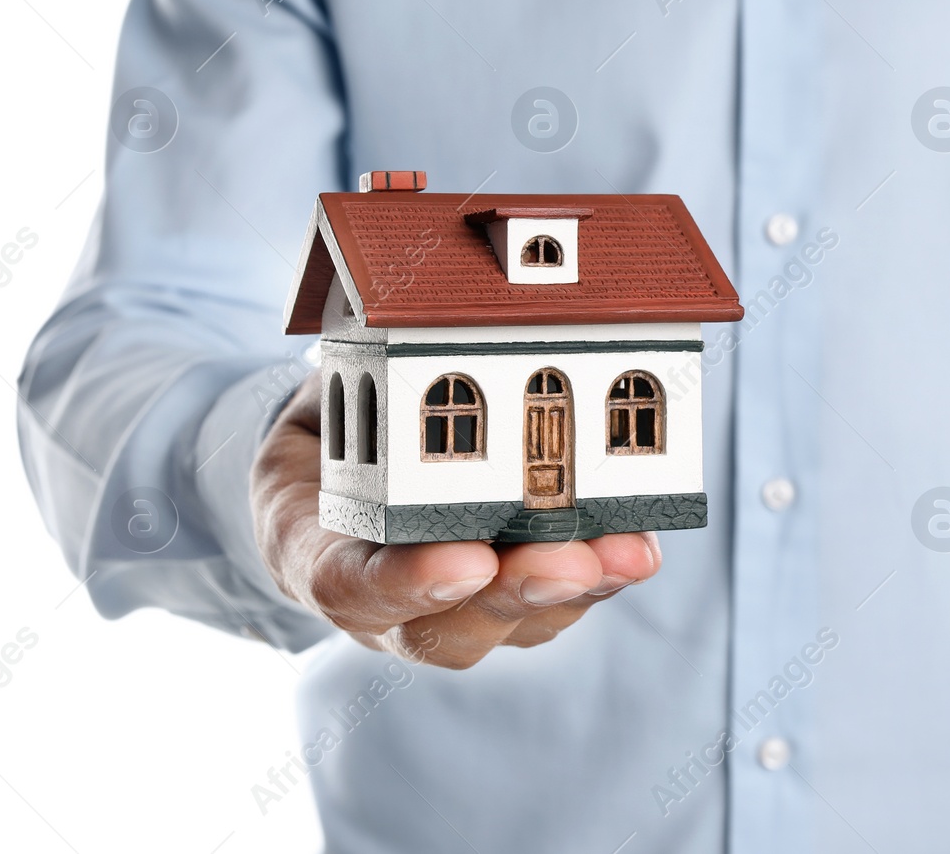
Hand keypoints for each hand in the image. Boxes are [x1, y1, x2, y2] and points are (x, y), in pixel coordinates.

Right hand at [250, 371, 661, 668]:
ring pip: (513, 624)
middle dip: (517, 594)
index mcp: (312, 552)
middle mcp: (382, 604)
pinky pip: (555, 604)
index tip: (467, 563)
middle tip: (571, 564)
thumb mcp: (321, 395)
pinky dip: (600, 573)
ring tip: (628, 553)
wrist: (344, 464)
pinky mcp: (508, 602)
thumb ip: (357, 384)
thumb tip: (413, 318)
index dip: (408, 583)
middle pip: (446, 631)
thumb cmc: (334, 423)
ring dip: (578, 589)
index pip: (348, 586)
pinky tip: (637, 546)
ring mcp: (449, 611)